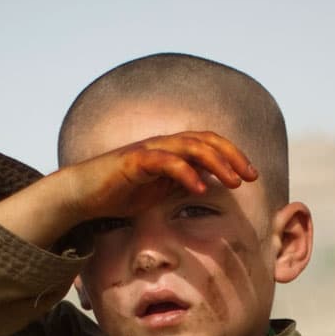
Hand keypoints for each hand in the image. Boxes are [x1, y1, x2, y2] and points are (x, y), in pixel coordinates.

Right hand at [55, 131, 257, 222]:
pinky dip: (185, 174)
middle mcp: (163, 144)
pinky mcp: (134, 161)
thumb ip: (181, 184)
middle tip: (250, 176)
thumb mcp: (159, 191)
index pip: (209, 143)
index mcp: (171, 150)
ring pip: (190, 146)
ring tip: (233, 181)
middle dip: (232, 156)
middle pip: (206, 140)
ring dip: (216, 162)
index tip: (251, 175)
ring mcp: (149, 150)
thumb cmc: (120, 193)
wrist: (83, 195)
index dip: (233, 155)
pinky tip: (199, 189)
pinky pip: (165, 162)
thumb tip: (208, 185)